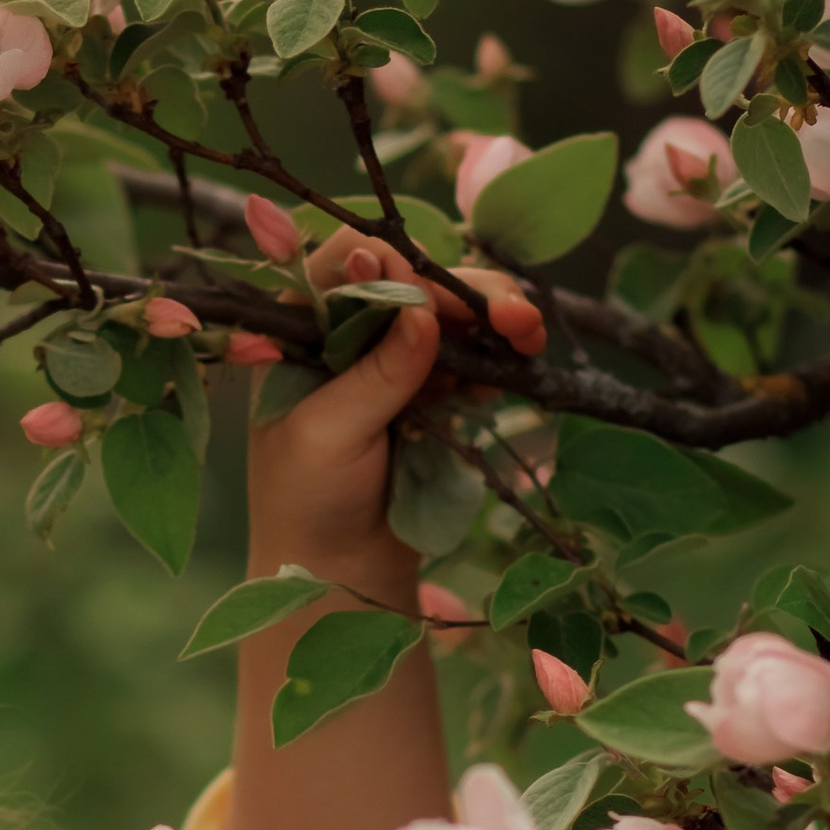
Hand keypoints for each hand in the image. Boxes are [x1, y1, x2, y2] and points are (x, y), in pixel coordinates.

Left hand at [248, 235, 543, 597]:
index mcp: (300, 328)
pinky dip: (498, 354)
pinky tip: (515, 368)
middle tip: (514, 317)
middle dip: (468, 291)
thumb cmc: (307, 500)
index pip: (348, 262)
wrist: (337, 567)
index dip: (399, 267)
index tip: (435, 304)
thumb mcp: (329, 434)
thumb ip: (376, 374)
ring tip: (529, 335)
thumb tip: (423, 313)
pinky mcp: (430, 389)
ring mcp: (393, 358)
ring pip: (452, 312)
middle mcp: (348, 331)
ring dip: (496, 316)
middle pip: (415, 279)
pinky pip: (472, 354)